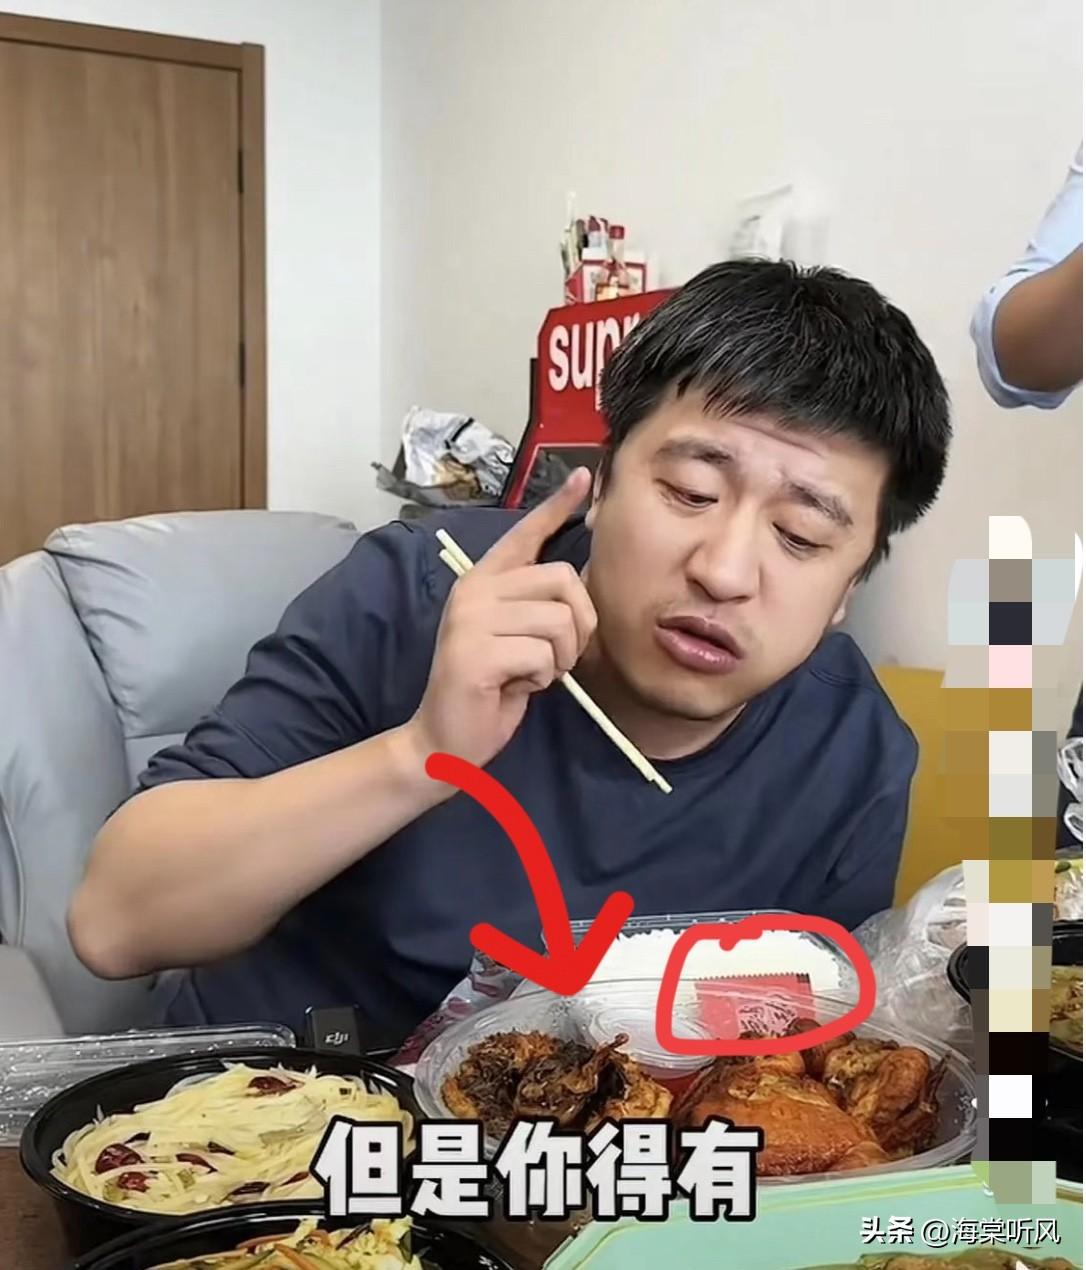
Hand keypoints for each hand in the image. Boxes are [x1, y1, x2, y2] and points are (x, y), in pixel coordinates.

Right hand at [409, 469, 596, 769]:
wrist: (446, 739)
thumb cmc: (491, 689)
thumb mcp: (519, 638)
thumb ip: (538, 607)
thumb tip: (579, 584)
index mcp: (484, 580)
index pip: (524, 534)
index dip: (556, 506)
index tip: (581, 478)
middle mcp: (474, 590)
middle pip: (562, 579)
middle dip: (578, 625)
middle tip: (555, 657)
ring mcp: (471, 619)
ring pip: (558, 620)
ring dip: (561, 657)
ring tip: (533, 673)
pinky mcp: (475, 652)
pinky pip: (542, 654)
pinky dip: (543, 678)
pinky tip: (517, 687)